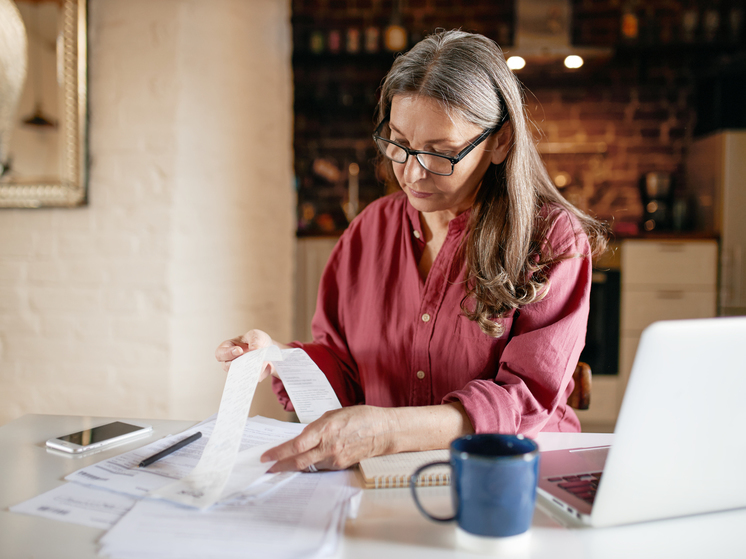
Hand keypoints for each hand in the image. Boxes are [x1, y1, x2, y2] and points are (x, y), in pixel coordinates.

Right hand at [214, 329, 276, 379]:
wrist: (269, 349)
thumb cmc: (257, 340)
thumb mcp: (256, 335)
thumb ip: (255, 340)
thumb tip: (254, 349)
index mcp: (228, 347)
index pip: (220, 353)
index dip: (227, 353)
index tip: (239, 351)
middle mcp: (231, 361)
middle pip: (227, 367)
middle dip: (239, 364)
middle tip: (251, 360)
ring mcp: (240, 370)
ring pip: (240, 375)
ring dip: (251, 370)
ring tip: (262, 363)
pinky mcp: (250, 377)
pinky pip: (254, 379)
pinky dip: (261, 373)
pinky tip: (268, 366)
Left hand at [260, 406, 395, 471]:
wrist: (383, 431)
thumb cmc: (361, 417)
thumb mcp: (334, 414)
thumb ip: (317, 427)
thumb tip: (302, 436)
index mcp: (325, 429)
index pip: (296, 445)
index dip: (279, 453)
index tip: (266, 456)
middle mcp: (328, 447)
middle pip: (298, 461)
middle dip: (280, 465)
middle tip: (267, 468)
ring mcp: (335, 458)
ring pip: (307, 466)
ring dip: (293, 466)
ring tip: (280, 465)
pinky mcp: (340, 465)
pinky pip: (319, 467)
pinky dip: (308, 466)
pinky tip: (302, 463)